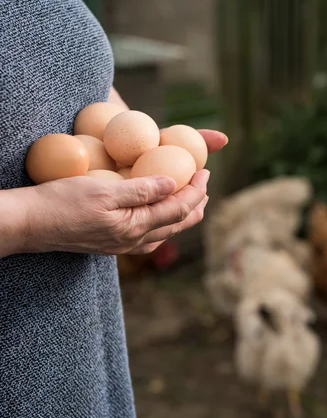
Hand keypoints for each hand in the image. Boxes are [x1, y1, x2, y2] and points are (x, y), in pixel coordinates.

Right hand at [13, 170, 206, 255]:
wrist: (29, 225)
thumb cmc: (61, 202)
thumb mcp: (102, 190)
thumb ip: (141, 190)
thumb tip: (173, 184)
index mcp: (135, 227)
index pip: (179, 209)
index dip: (197, 190)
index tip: (206, 171)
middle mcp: (134, 241)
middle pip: (177, 224)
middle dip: (196, 204)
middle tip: (205, 183)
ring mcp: (123, 246)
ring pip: (165, 232)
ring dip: (182, 213)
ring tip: (191, 197)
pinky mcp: (113, 244)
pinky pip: (150, 236)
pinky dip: (164, 222)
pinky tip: (161, 214)